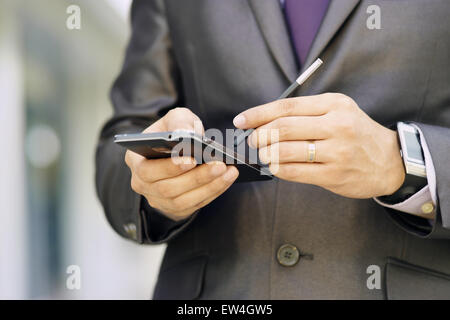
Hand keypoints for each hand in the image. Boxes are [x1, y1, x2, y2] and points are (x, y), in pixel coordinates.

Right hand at [125, 107, 238, 220]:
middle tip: (219, 164)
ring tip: (229, 171)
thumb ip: (179, 121)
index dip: (170, 167)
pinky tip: (228, 178)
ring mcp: (158, 200)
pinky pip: (195, 205)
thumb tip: (188, 134)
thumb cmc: (173, 134)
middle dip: (196, 177)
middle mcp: (142, 184)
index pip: (148, 169)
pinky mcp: (175, 209)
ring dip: (209, 186)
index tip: (192, 159)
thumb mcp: (174, 119)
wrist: (175, 152)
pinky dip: (214, 191)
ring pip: (183, 200)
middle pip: (167, 188)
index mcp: (136, 161)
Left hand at [233, 93, 404, 198]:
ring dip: (266, 153)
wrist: (389, 160)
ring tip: (262, 154)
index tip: (241, 121)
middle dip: (259, 135)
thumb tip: (264, 122)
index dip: (259, 114)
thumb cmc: (356, 133)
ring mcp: (337, 151)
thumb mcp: (337, 112)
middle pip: (284, 128)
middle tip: (251, 141)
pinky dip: (278, 169)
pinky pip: (296, 172)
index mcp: (334, 104)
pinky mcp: (334, 174)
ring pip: (287, 151)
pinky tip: (274, 167)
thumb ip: (305, 114)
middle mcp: (336, 125)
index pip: (287, 106)